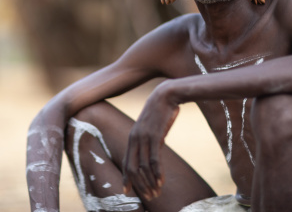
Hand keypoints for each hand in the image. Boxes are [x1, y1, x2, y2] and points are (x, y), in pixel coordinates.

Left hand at [122, 82, 179, 199]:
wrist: (166, 95)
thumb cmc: (160, 111)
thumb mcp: (150, 127)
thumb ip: (149, 140)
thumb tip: (152, 154)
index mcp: (132, 137)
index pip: (126, 161)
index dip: (126, 177)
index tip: (126, 191)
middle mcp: (134, 138)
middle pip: (132, 167)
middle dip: (139, 184)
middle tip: (148, 197)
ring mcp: (144, 137)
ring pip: (143, 166)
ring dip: (149, 182)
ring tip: (156, 193)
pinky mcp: (155, 136)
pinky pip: (154, 159)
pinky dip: (157, 172)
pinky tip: (161, 181)